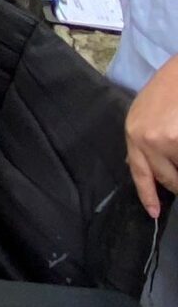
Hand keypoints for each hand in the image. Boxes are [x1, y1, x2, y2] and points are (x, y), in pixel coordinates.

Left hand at [126, 56, 177, 217]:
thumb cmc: (166, 92)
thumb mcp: (143, 115)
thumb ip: (142, 142)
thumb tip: (140, 168)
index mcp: (133, 133)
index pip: (139, 172)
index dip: (147, 195)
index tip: (153, 213)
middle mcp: (147, 140)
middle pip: (168, 180)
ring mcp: (168, 142)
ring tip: (176, 136)